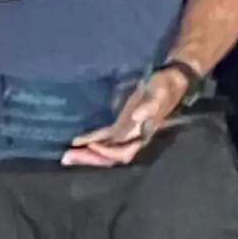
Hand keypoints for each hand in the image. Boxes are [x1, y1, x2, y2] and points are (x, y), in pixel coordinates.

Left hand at [64, 69, 184, 166]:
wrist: (171, 80)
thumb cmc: (165, 86)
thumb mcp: (160, 92)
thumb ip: (150, 105)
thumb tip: (136, 117)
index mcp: (142, 133)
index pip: (122, 150)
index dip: (105, 151)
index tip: (87, 144)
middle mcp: (133, 137)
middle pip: (109, 157)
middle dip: (89, 158)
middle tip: (66, 157)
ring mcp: (126, 133)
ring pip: (105, 152)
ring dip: (87, 155)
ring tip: (66, 156)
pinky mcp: (120, 125)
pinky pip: (104, 141)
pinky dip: (90, 145)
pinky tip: (76, 143)